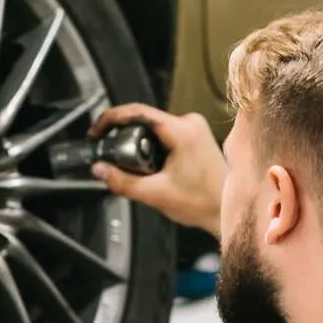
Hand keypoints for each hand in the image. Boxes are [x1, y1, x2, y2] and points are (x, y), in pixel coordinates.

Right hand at [88, 105, 223, 236]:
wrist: (225, 210)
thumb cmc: (202, 203)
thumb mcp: (154, 195)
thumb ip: (122, 182)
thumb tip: (100, 170)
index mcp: (182, 131)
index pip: (137, 112)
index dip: (111, 120)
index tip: (96, 132)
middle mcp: (189, 123)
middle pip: (142, 121)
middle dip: (125, 141)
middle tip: (117, 162)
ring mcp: (193, 128)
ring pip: (151, 129)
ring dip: (139, 147)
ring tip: (144, 172)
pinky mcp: (193, 136)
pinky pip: (162, 135)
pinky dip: (151, 149)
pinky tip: (155, 169)